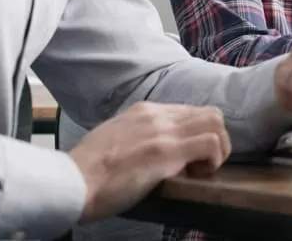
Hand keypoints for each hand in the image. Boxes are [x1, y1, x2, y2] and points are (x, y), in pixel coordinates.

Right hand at [68, 102, 230, 222]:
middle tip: (202, 164)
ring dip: (219, 148)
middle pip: (208, 112)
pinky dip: (213, 160)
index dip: (196, 134)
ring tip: (203, 170)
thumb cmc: (87, 171)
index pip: (188, 111)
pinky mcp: (167, 151)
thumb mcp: (112, 138)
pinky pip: (211, 144)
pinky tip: (198, 175)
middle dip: (216, 138)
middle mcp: (157, 114)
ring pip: (216, 122)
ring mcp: (163, 131)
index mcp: (143, 111)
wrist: (73, 181)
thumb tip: (148, 149)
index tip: (189, 158)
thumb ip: (135, 136)